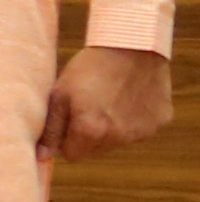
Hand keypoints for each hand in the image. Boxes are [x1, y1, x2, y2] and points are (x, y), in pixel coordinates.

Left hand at [41, 44, 171, 163]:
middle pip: (96, 151)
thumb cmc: (89, 68)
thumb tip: (42, 157)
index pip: (72, 155)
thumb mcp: (60, 94)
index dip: (67, 140)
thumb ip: (51, 129)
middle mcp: (118, 136)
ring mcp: (142, 131)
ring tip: (109, 99)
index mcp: (91, 131)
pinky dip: (134, 119)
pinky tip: (129, 97)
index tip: (68, 122)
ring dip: (112, 128)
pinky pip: (140, 130)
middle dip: (89, 136)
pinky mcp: (159, 121)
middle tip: (89, 106)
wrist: (131, 44)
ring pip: (118, 142)